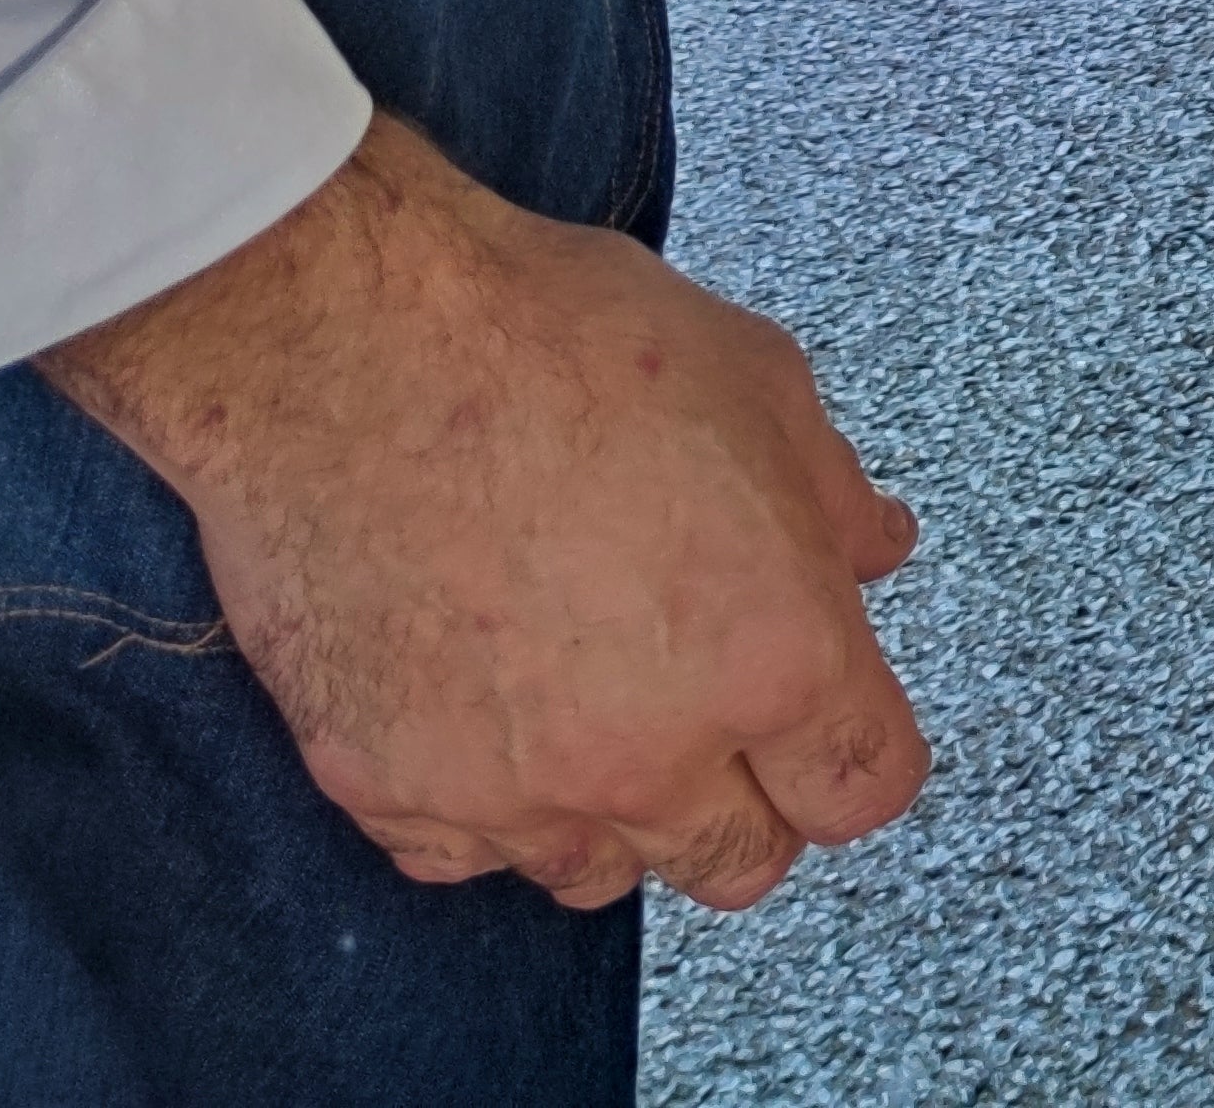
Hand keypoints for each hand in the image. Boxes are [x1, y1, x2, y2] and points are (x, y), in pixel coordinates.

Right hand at [41, 120, 925, 912]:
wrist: (341, 345)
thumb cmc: (548, 339)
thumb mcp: (756, 378)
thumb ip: (832, 496)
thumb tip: (872, 551)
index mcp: (770, 653)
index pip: (863, 788)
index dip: (856, 749)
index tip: (834, 718)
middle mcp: (649, 753)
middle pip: (743, 864)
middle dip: (749, 798)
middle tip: (714, 708)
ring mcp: (511, 789)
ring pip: (603, 874)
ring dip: (615, 809)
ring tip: (586, 692)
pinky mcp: (388, 793)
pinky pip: (468, 854)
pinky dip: (485, 804)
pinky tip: (480, 701)